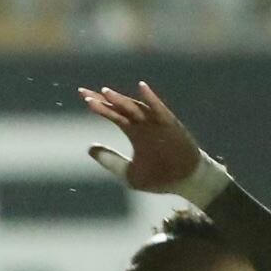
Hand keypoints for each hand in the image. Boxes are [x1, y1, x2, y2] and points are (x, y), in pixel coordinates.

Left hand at [81, 81, 218, 199]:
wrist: (188, 182)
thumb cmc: (160, 177)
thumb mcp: (129, 173)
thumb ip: (110, 160)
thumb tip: (89, 148)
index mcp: (134, 131)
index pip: (113, 113)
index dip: (99, 105)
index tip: (83, 96)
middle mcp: (144, 124)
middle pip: (121, 107)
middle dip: (104, 99)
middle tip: (84, 92)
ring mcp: (157, 124)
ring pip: (137, 108)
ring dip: (121, 100)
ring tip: (105, 92)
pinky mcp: (171, 126)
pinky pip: (161, 111)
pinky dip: (152, 99)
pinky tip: (141, 87)